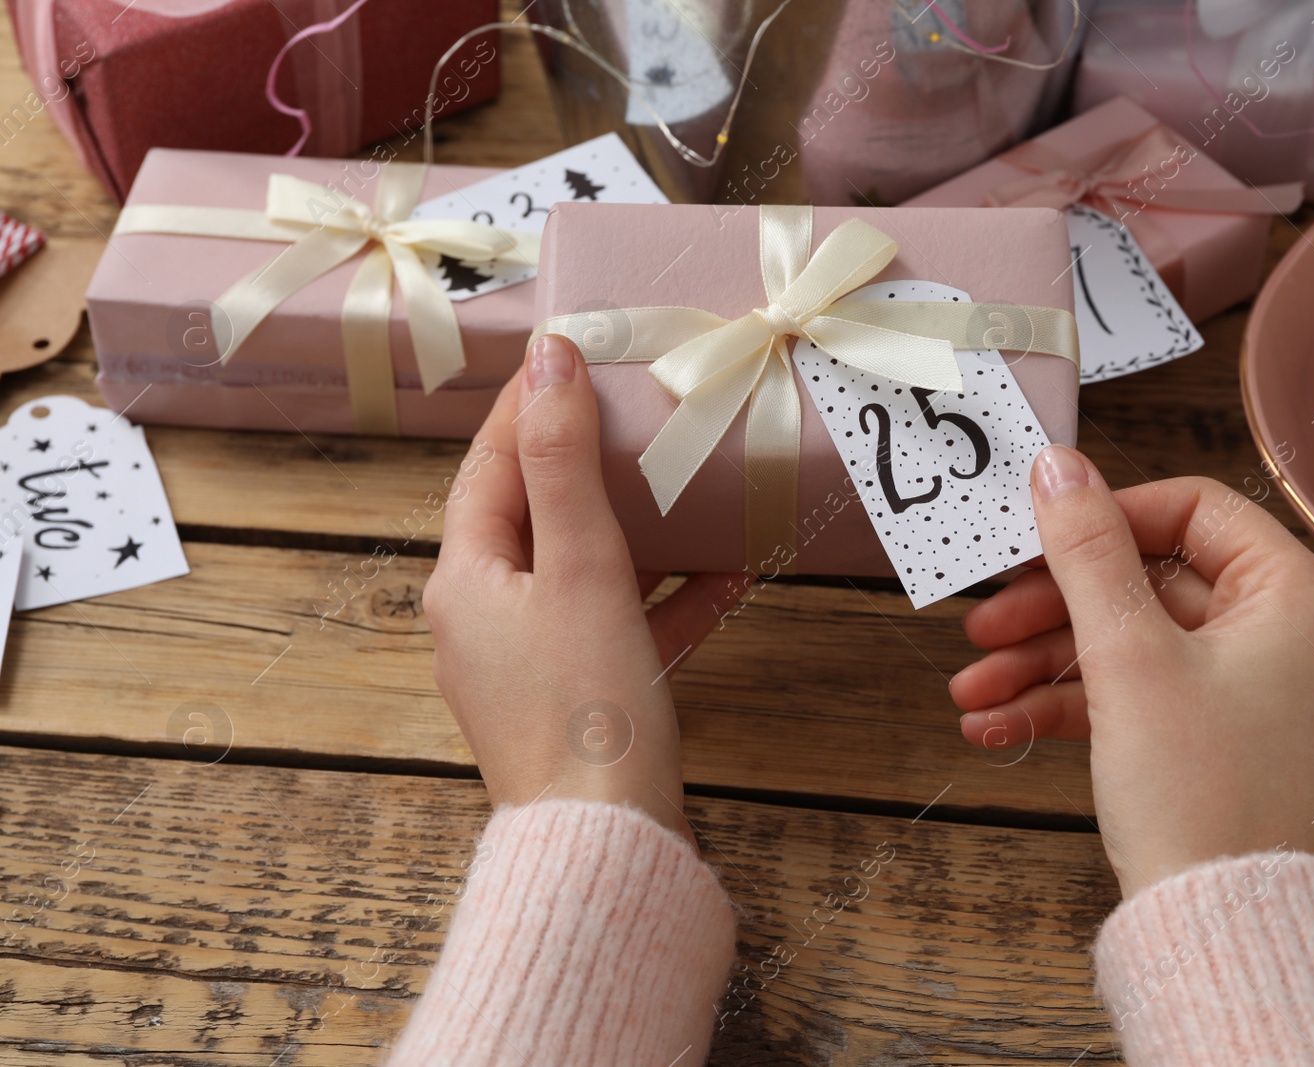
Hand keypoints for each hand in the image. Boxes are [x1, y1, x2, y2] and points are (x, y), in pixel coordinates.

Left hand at [423, 335, 743, 834]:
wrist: (605, 841)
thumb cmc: (585, 704)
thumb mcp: (579, 566)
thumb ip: (565, 460)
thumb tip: (549, 357)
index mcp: (464, 579)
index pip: (487, 465)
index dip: (528, 406)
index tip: (576, 354)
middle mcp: (482, 618)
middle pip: (534, 515)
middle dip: (591, 466)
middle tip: (642, 414)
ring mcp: (527, 663)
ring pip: (581, 572)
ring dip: (638, 532)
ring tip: (691, 487)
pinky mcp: (574, 699)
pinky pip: (616, 628)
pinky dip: (661, 601)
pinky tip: (726, 579)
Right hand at [951, 446, 1313, 897]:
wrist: (1219, 934)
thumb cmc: (1202, 797)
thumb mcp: (1129, 658)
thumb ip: (1088, 553)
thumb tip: (1059, 466)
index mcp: (1297, 599)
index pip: (1194, 512)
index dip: (1104, 518)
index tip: (1034, 539)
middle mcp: (1289, 639)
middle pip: (1150, 584)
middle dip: (1052, 609)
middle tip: (983, 622)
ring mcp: (1255, 695)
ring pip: (1135, 646)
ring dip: (1046, 664)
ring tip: (971, 689)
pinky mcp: (1220, 742)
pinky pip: (1141, 699)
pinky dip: (1073, 707)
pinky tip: (998, 726)